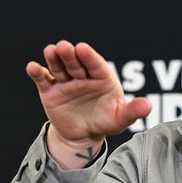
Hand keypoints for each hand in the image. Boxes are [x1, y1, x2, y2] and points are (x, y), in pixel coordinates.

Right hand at [26, 40, 151, 168]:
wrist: (83, 135)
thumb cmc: (105, 121)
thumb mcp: (120, 118)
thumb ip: (132, 111)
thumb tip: (148, 106)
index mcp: (102, 78)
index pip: (96, 64)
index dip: (89, 57)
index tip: (83, 48)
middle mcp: (83, 76)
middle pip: (76, 63)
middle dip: (70, 55)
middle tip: (65, 47)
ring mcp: (66, 82)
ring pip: (59, 67)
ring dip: (54, 59)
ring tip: (50, 51)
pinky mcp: (51, 91)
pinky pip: (44, 80)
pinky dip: (37, 73)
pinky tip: (33, 67)